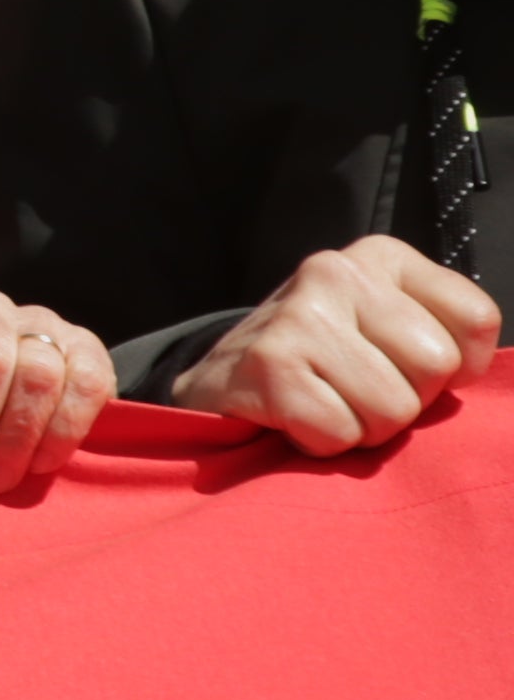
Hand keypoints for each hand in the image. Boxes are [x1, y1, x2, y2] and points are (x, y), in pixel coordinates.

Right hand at [167, 236, 501, 453]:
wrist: (221, 379)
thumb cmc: (327, 362)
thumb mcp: (388, 326)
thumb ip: (443, 334)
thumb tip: (477, 371)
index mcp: (382, 257)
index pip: (476, 319)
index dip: (455, 366)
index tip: (407, 366)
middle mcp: (338, 271)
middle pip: (436, 365)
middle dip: (407, 398)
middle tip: (358, 389)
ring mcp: (300, 315)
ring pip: (393, 408)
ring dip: (363, 426)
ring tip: (326, 403)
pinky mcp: (269, 364)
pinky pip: (341, 432)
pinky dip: (322, 442)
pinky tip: (296, 417)